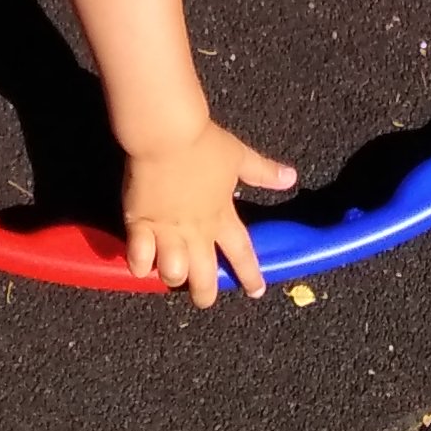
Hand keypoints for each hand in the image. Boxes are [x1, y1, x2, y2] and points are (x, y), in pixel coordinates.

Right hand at [124, 121, 296, 307]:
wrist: (166, 133)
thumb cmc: (203, 143)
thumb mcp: (238, 156)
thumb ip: (262, 172)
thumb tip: (290, 177)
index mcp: (222, 216)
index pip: (242, 254)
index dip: (251, 275)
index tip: (256, 291)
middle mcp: (197, 231)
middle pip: (204, 277)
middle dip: (205, 294)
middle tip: (203, 297)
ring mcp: (168, 230)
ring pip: (173, 273)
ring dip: (173, 277)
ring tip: (171, 274)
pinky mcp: (140, 223)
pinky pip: (139, 257)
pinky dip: (140, 264)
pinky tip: (141, 263)